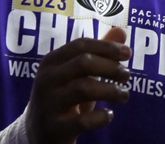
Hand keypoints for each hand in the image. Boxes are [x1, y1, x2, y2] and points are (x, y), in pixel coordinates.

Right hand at [26, 28, 131, 143]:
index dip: (107, 47)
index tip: (128, 54)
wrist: (37, 134)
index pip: (81, 45)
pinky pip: (83, 121)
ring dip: (112, 90)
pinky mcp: (54, 128)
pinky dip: (102, 117)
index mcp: (51, 62)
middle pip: (84, 63)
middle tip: (127, 76)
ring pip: (84, 88)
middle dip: (111, 67)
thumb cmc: (63, 96)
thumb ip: (98, 53)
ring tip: (124, 95)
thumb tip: (121, 31)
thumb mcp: (77, 74)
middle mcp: (46, 80)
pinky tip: (108, 115)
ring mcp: (48, 104)